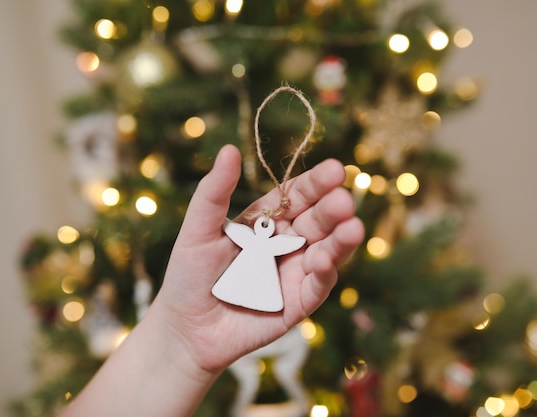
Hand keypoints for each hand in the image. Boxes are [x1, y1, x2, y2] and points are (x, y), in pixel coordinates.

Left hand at [154, 144, 363, 373]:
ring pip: (327, 251)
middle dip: (333, 209)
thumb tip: (229, 149)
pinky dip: (324, 273)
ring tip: (352, 227)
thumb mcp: (197, 230)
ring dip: (341, 240)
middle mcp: (288, 243)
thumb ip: (214, 192)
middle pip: (318, 221)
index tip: (334, 170)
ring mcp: (295, 273)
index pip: (298, 196)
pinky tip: (324, 260)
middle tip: (343, 199)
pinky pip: (317, 286)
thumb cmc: (189, 276)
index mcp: (268, 220)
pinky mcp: (298, 304)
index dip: (316, 184)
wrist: (185, 330)